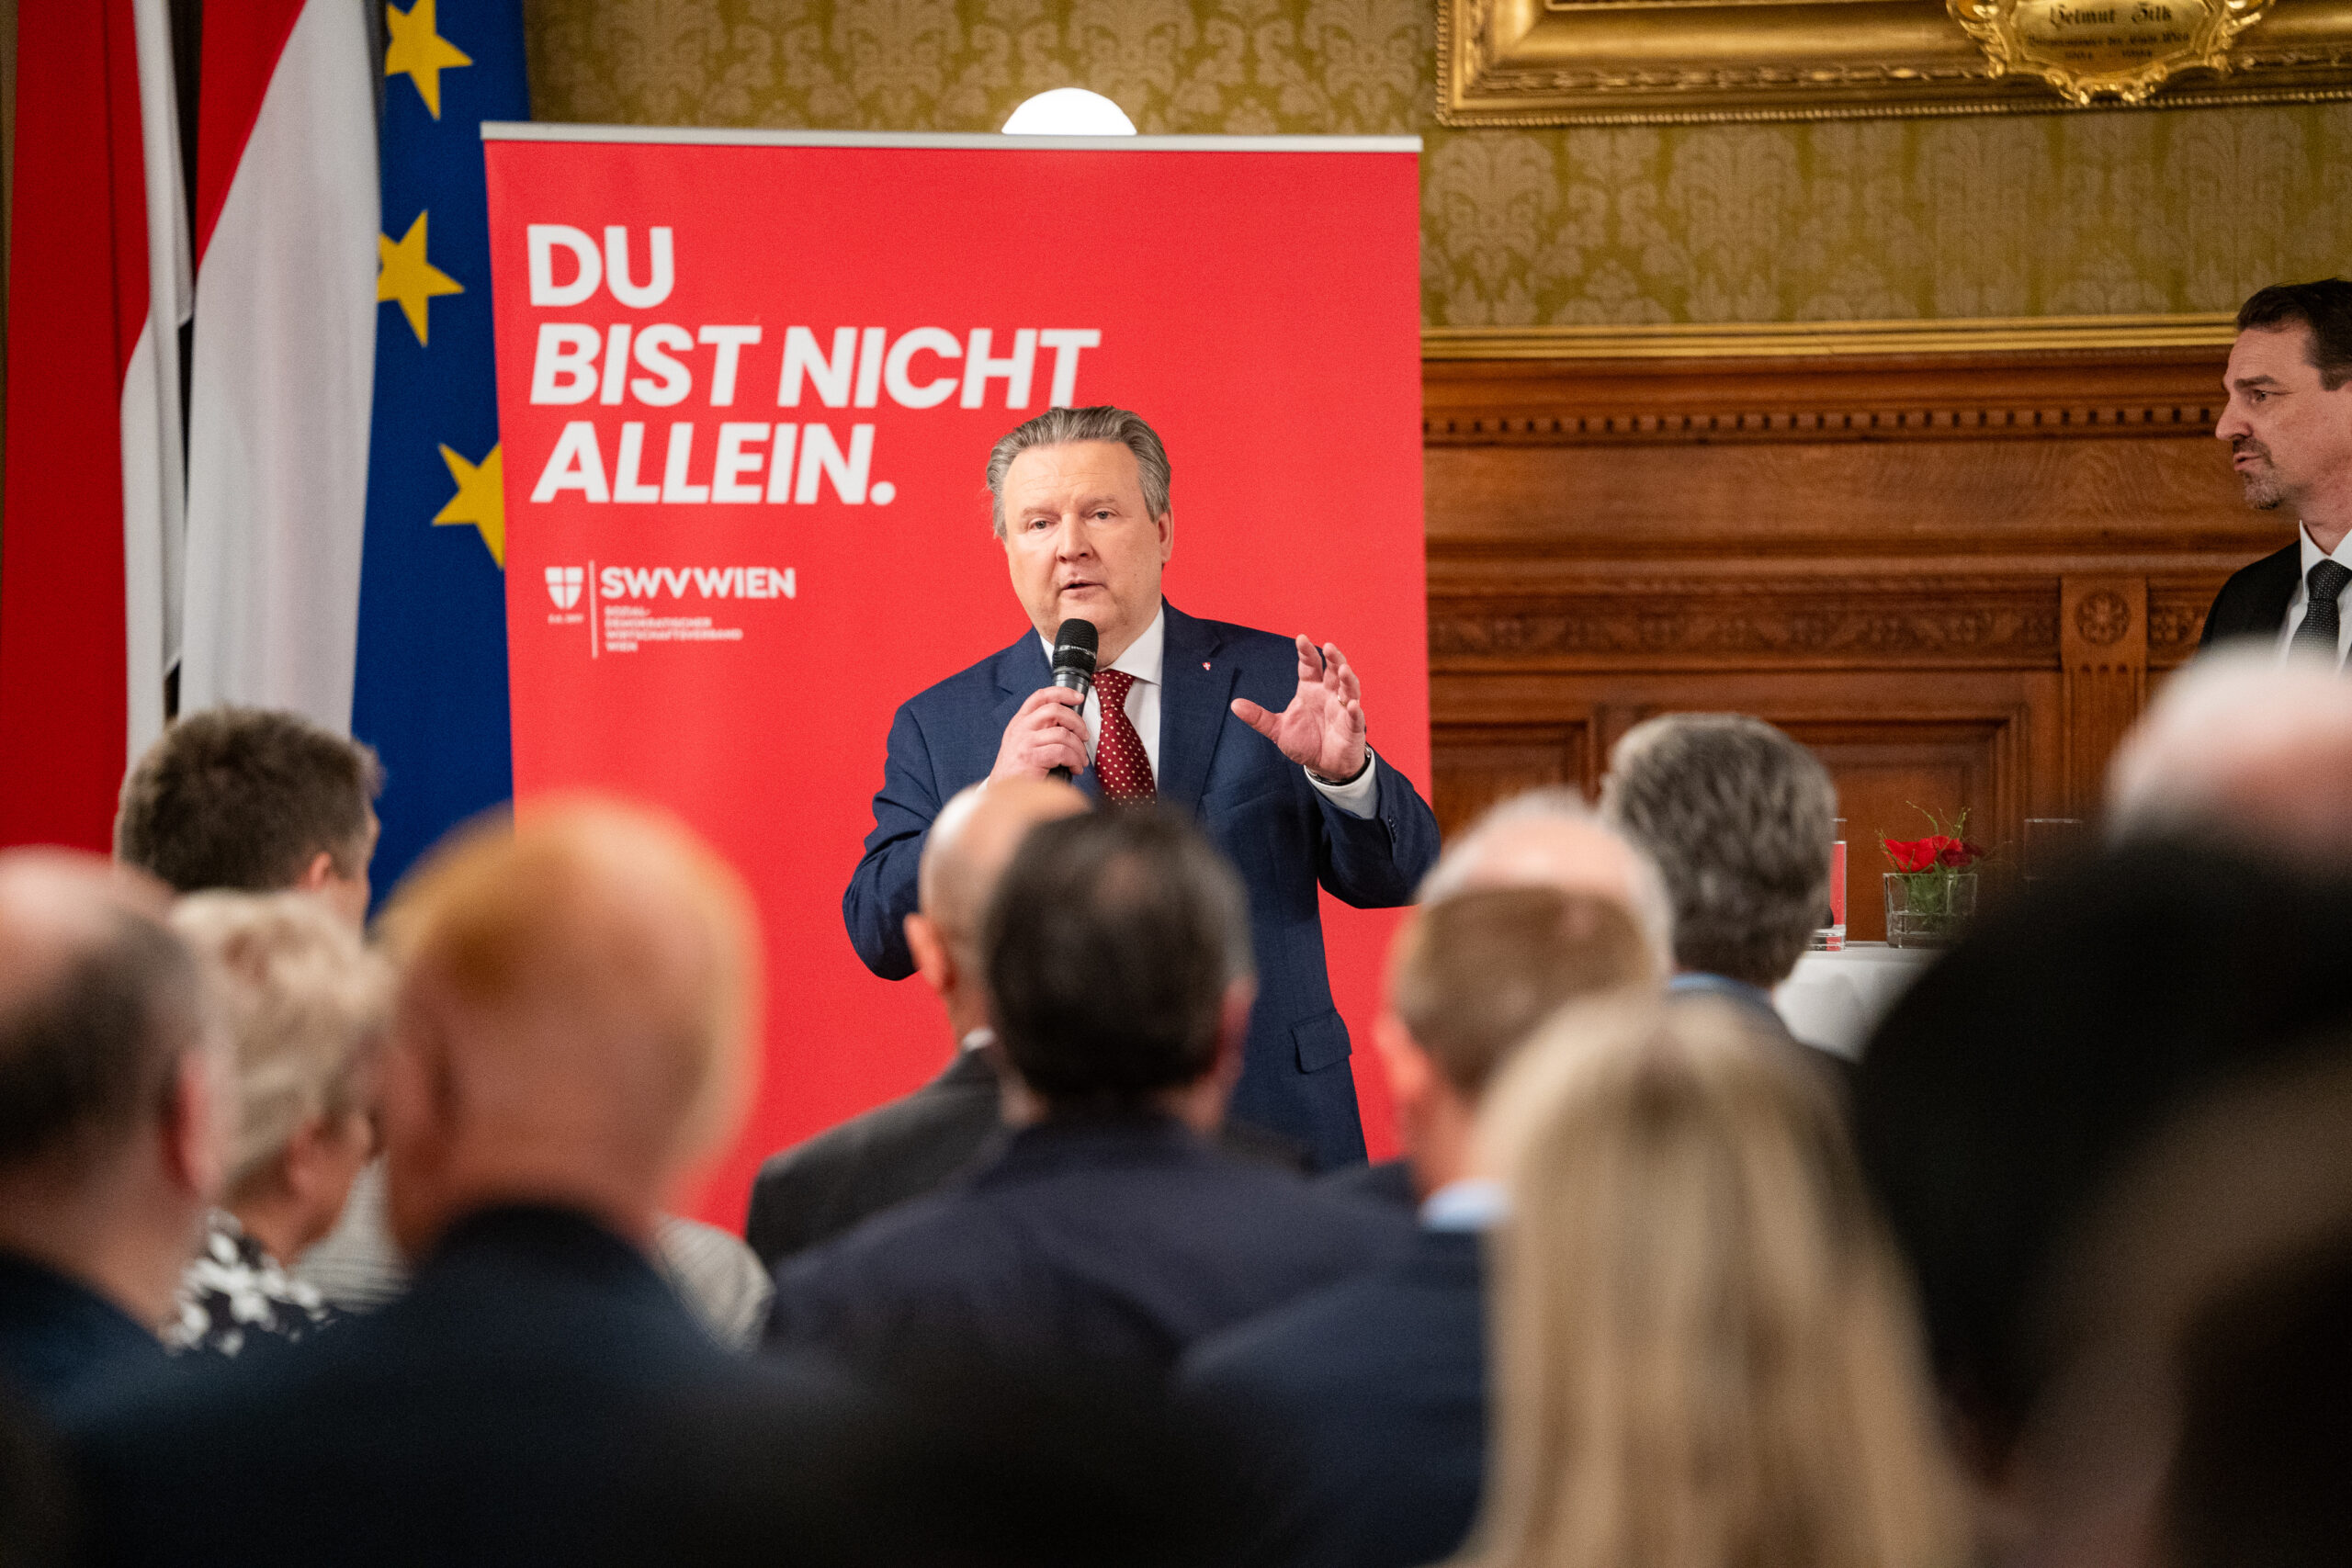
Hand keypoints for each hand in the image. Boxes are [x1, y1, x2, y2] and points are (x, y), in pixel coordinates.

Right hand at [991, 686, 1087, 782]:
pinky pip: (1062, 752)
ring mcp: (1025, 742)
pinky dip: (1074, 760)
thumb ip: (1041, 729)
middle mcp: (1021, 728)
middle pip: (1055, 710)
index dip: (1062, 693)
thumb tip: (1071, 725)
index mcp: (1020, 721)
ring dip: (1078, 748)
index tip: (1078, 697)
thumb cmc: (1018, 770)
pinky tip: (1074, 768)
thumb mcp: (1024, 743)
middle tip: (1084, 736)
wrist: (1003, 793)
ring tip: (1080, 760)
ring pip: (1063, 734)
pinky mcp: (1031, 758)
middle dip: (1077, 722)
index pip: (1041, 696)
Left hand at [1231, 636, 1367, 781]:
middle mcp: (1328, 694)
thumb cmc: (1305, 742)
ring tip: (1343, 669)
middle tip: (1328, 646)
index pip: (1309, 666)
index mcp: (1310, 690)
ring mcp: (1343, 709)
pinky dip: (1355, 710)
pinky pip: (1356, 716)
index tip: (1301, 638)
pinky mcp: (1353, 726)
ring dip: (1347, 678)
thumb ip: (1259, 717)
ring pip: (1349, 688)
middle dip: (1333, 658)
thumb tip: (1234, 705)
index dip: (1306, 653)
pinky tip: (1351, 705)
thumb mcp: (1278, 729)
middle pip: (1333, 671)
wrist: (1323, 766)